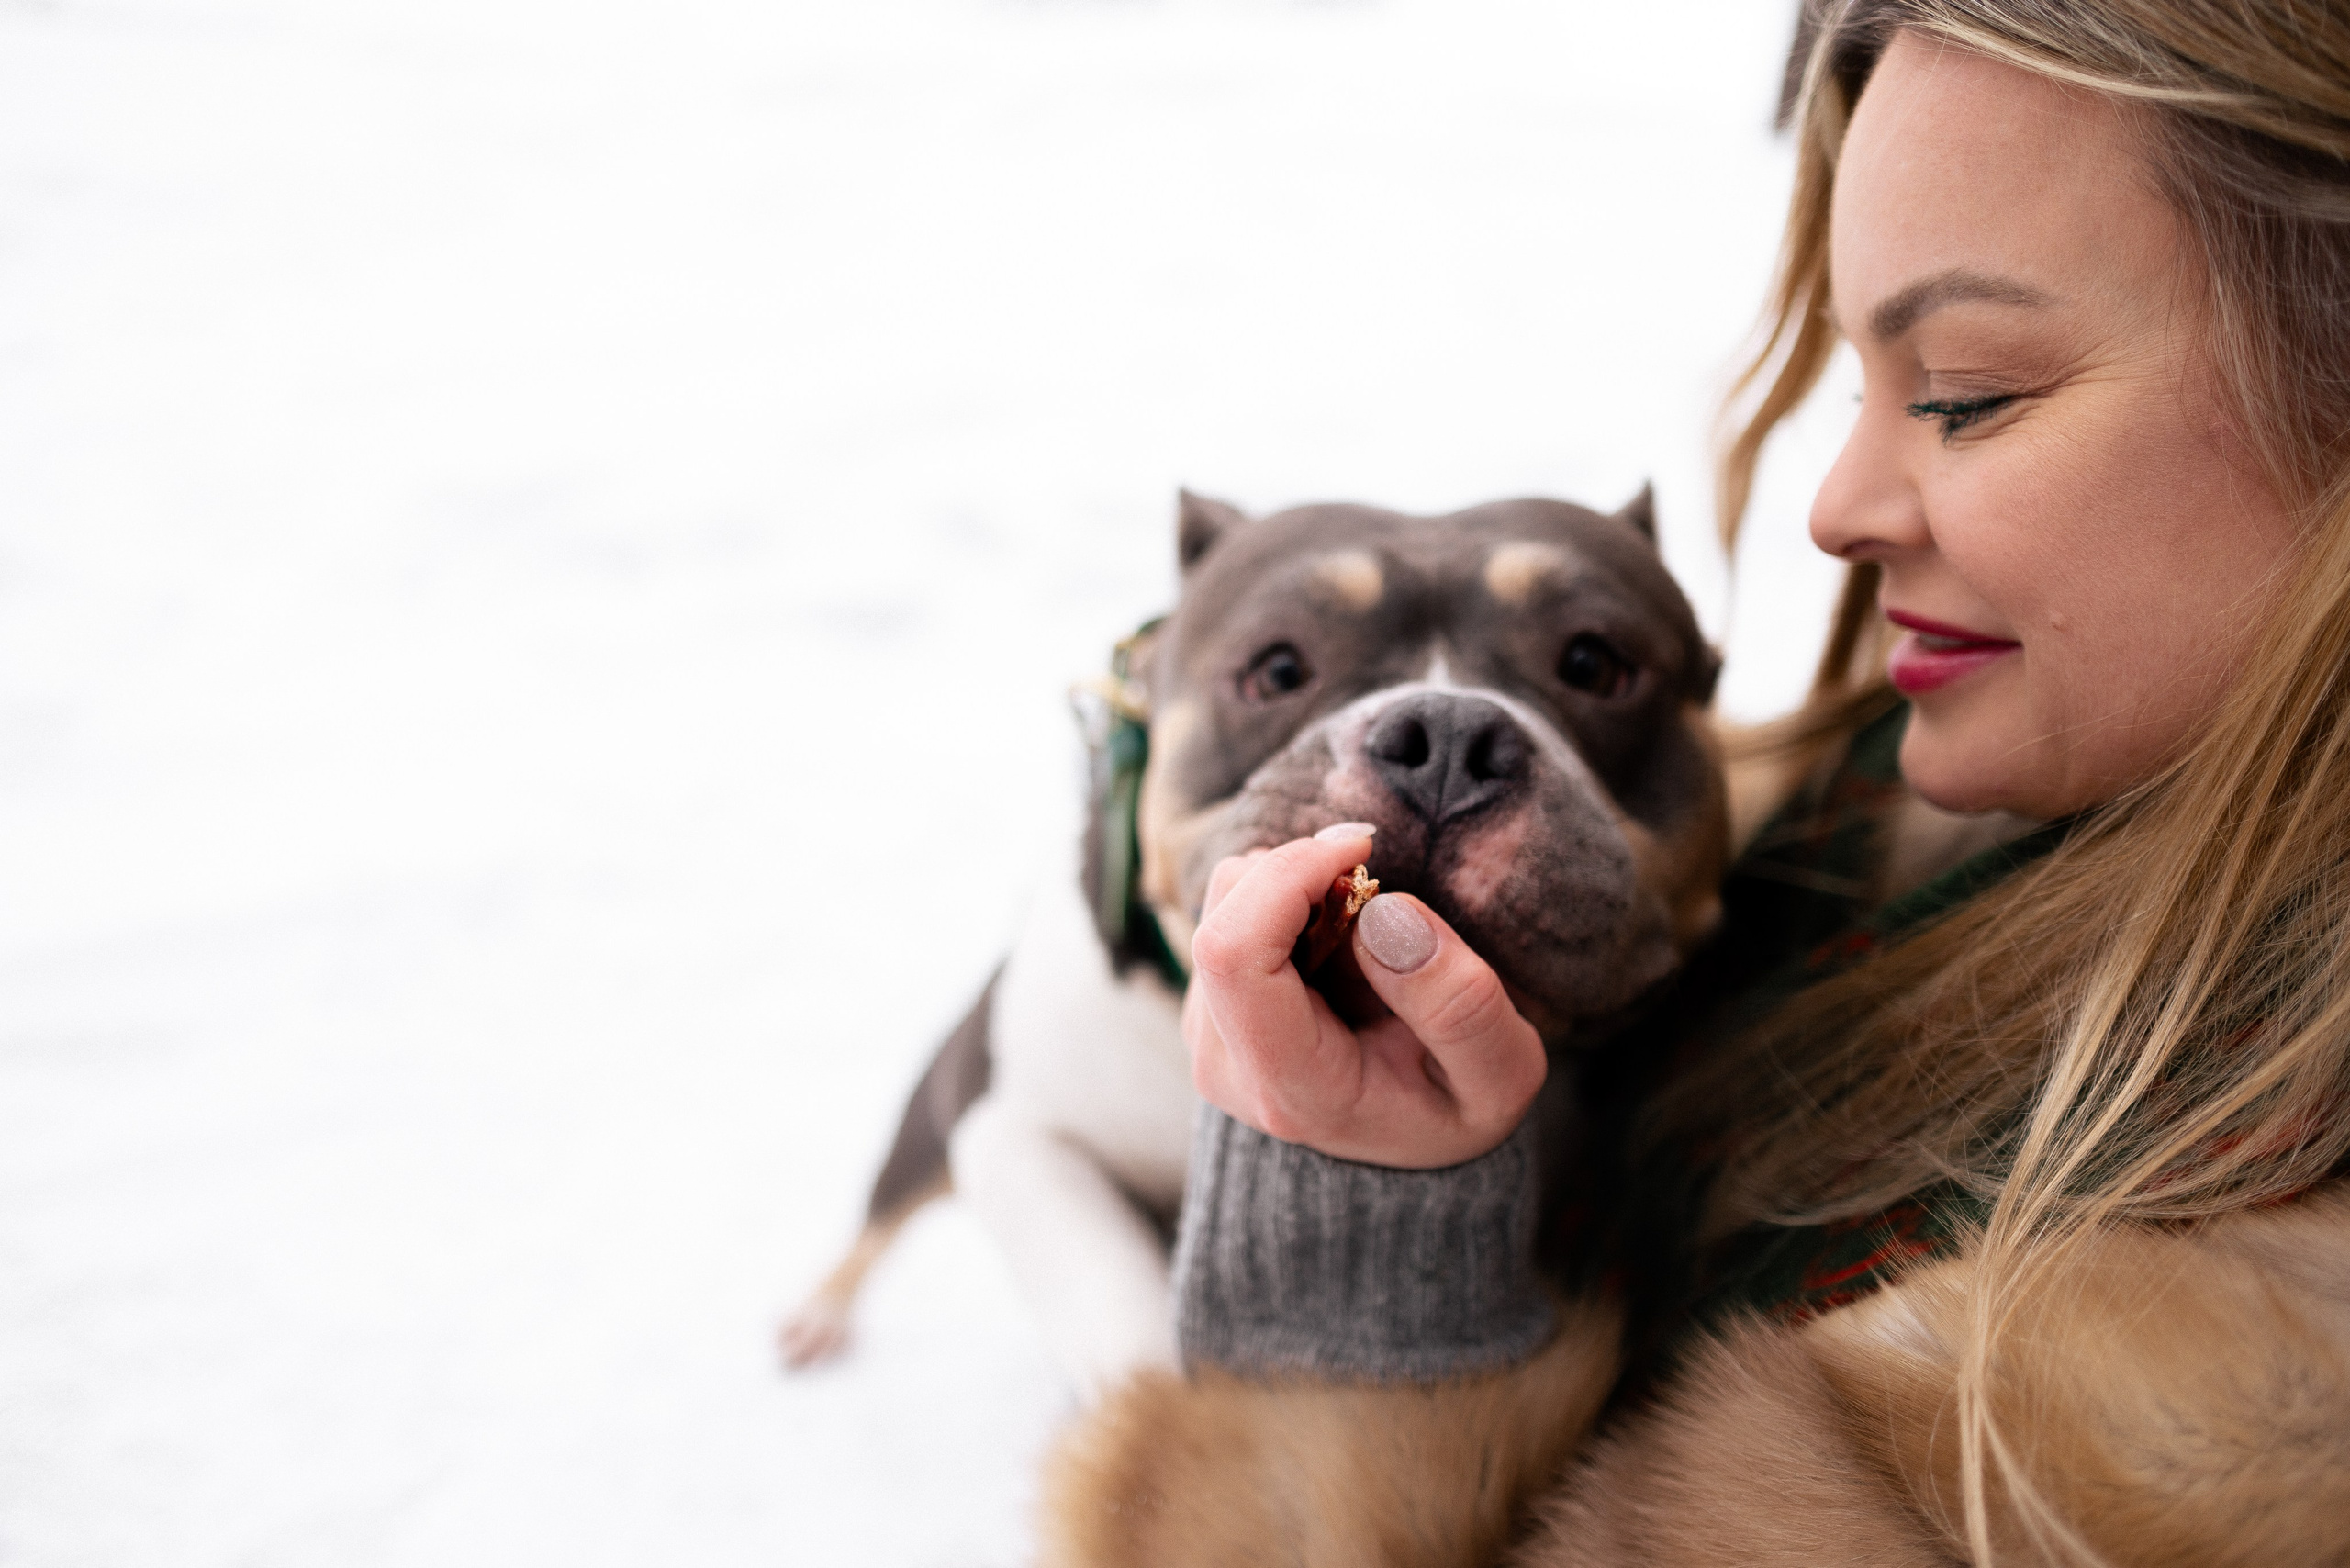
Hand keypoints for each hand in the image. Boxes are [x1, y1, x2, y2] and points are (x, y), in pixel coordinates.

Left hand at [1183, 825, 1547, 1168]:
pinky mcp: (1212, 1000)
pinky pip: (1233, 909)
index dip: (1290, 875)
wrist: (1408, 1153)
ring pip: (1225, 900)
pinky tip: (1336, 937)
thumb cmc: (1456, 1108)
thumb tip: (1384, 912)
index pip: (1235, 955)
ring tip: (1363, 927)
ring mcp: (1208, 1031)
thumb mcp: (1499, 1075)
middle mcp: (1225, 1063)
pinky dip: (1288, 897)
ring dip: (1296, 883)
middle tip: (1374, 878)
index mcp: (1289, 1086)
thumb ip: (1459, 1005)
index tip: (1363, 849)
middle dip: (1301, 869)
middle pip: (1225, 915)